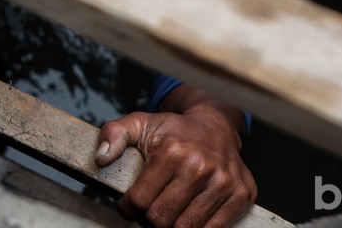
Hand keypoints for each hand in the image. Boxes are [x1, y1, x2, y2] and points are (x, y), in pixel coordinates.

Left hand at [96, 88, 254, 227]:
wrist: (217, 127)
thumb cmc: (176, 130)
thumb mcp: (140, 124)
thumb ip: (114, 135)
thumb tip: (101, 157)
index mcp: (173, 151)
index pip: (139, 200)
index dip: (128, 208)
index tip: (128, 205)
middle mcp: (200, 167)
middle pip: (161, 219)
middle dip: (149, 219)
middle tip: (148, 210)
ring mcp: (222, 183)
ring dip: (171, 225)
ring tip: (167, 211)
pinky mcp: (240, 196)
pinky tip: (187, 214)